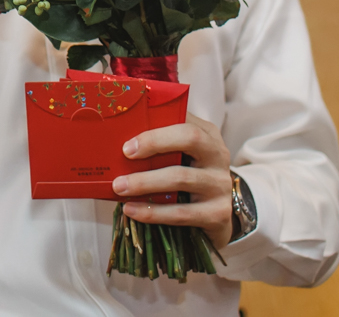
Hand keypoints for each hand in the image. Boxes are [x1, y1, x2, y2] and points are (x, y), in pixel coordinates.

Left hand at [110, 114, 235, 249]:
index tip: (128, 143)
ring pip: (181, 177)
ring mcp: (221, 185)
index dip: (156, 130)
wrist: (217, 216)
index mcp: (208, 135)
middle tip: (124, 154)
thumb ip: (160, 145)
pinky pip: (181, 212)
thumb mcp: (181, 157)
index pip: (184, 121)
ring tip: (119, 187)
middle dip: (154, 143)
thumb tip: (118, 137)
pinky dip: (152, 212)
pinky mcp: (218, 214)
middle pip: (190, 139)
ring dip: (145, 182)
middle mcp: (218, 156)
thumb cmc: (189, 178)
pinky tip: (131, 210)